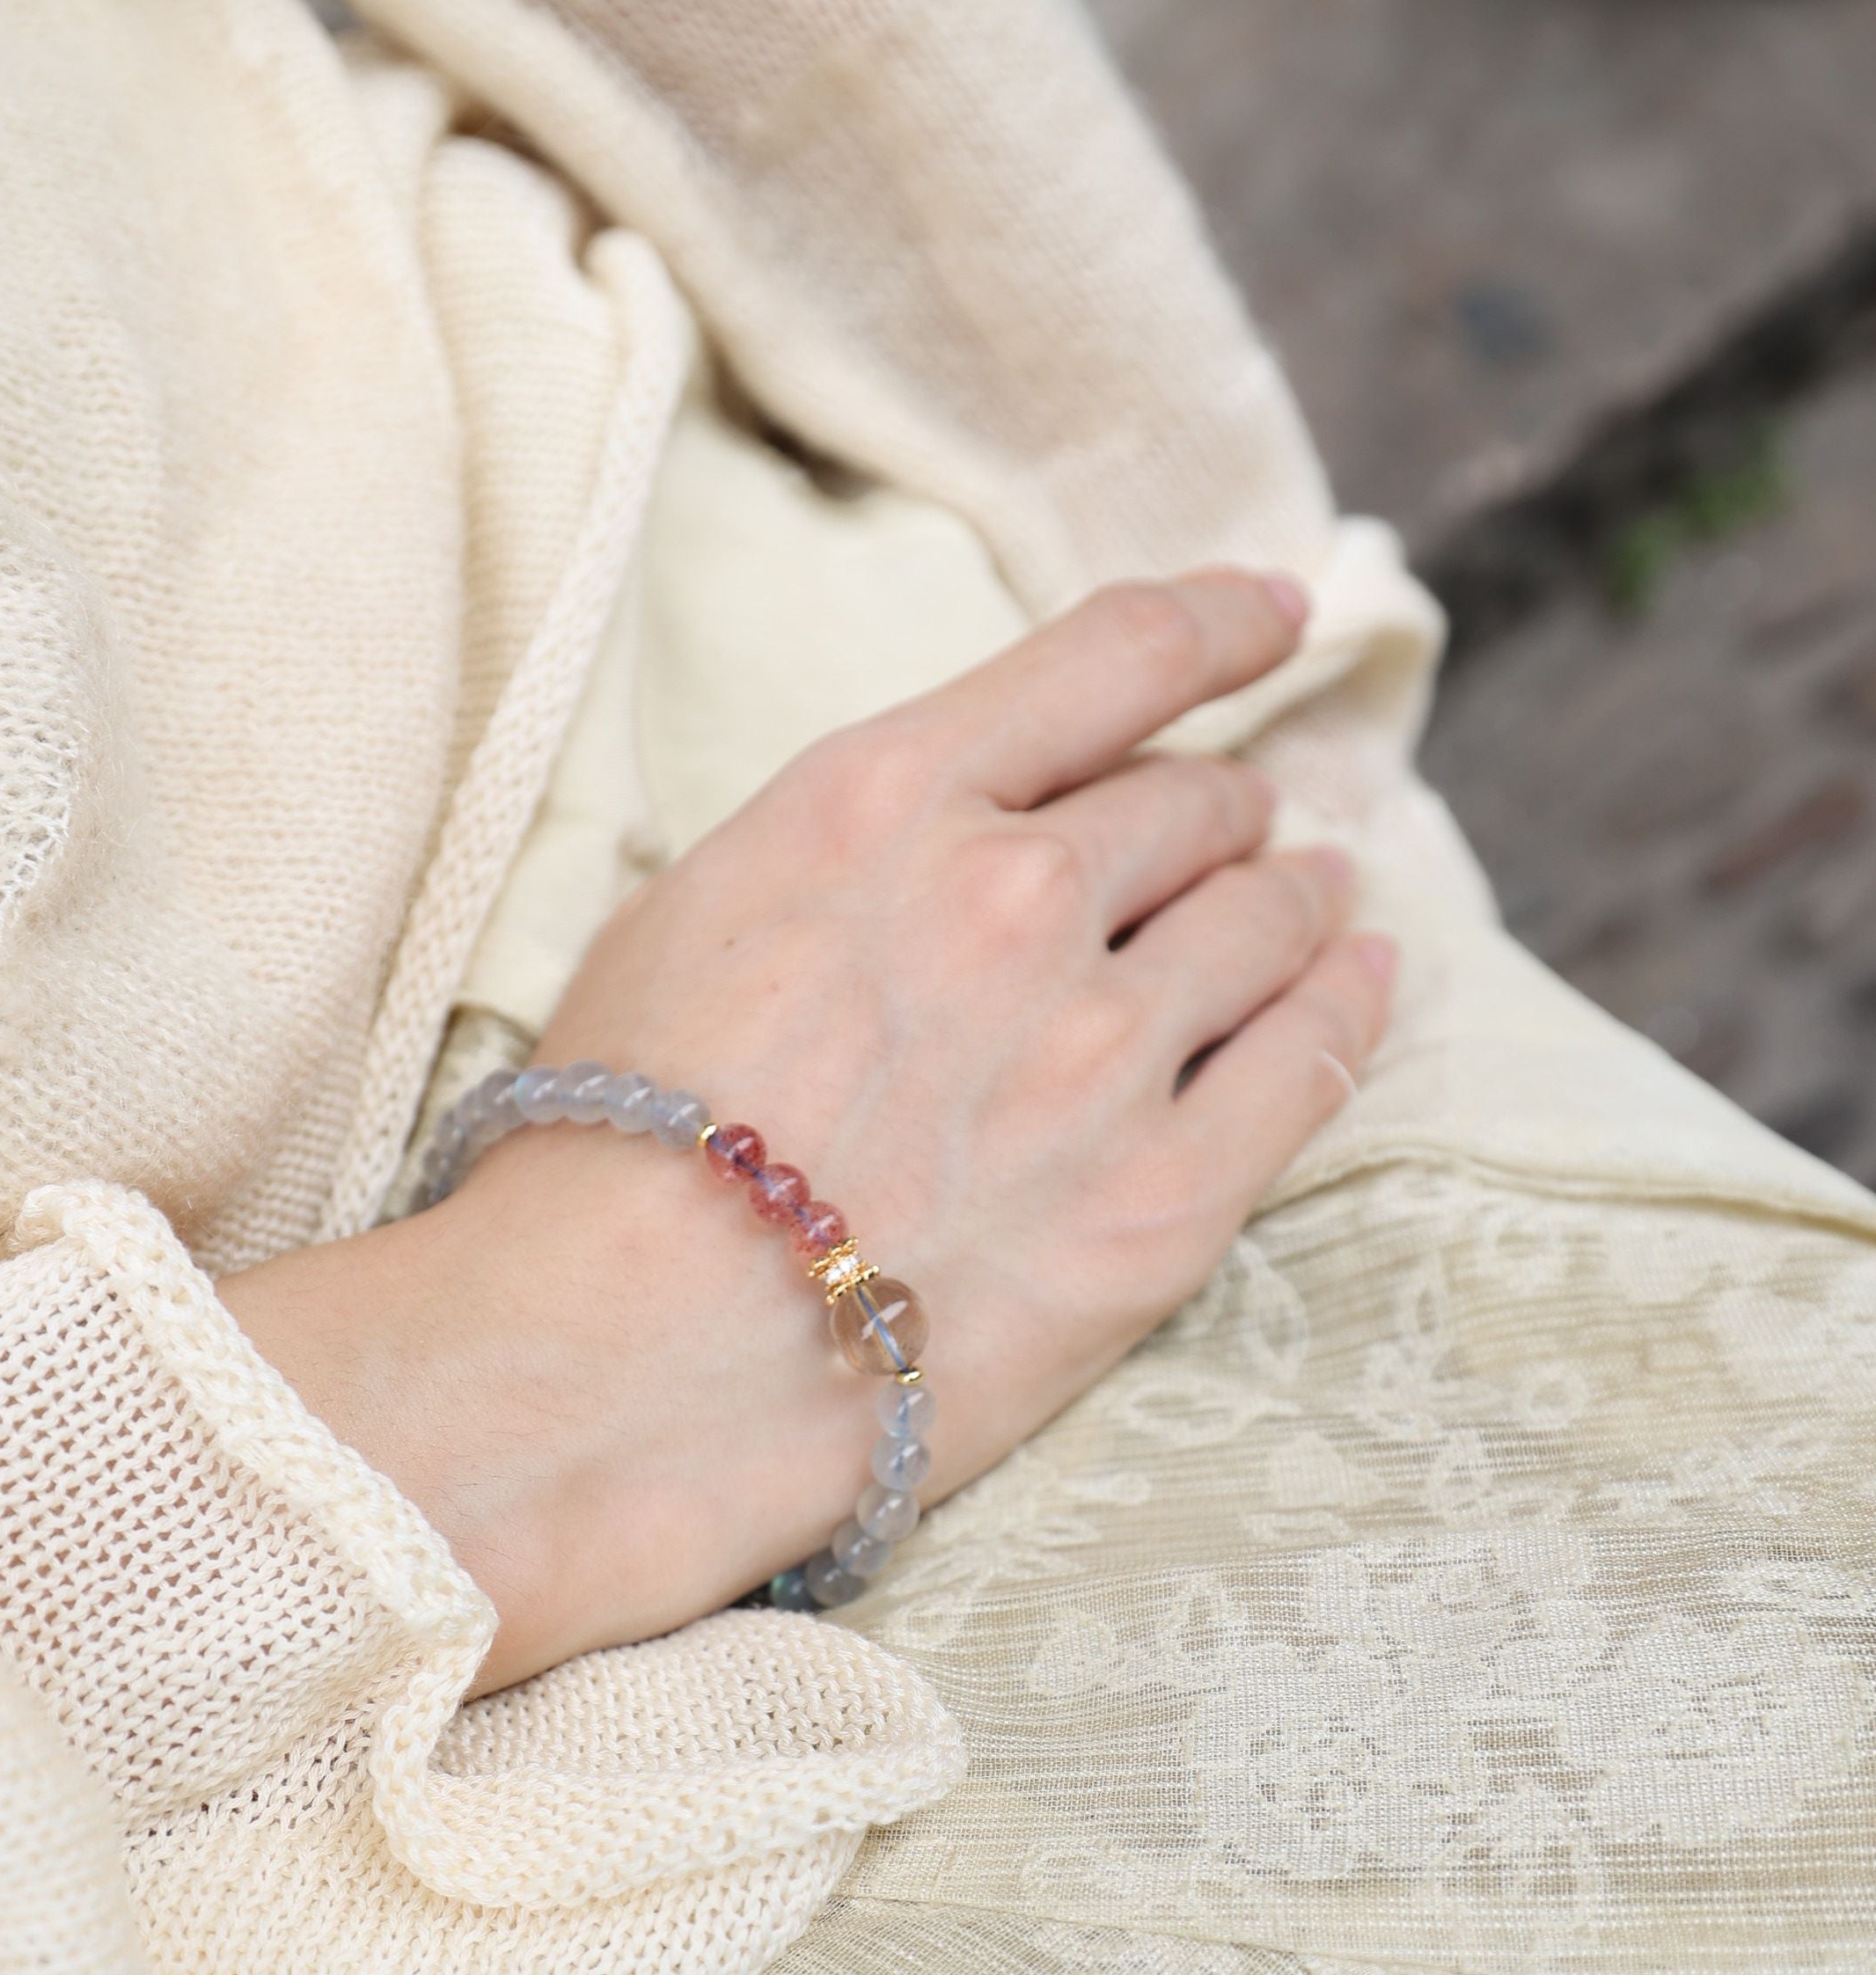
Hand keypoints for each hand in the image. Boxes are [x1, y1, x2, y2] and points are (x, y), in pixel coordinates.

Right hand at [220, 574, 1393, 1686]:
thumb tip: (935, 833)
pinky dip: (1349, 1005)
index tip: (1277, 613)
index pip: (1113, 656)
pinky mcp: (1162, 1199)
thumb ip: (845, 848)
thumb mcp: (687, 914)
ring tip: (1320, 897)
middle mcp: (1016, 898)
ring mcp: (1104, 1052)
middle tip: (1241, 826)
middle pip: (1192, 803)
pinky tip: (1364, 982)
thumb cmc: (611, 1148)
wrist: (627, 1360)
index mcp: (888, 802)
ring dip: (1299, 896)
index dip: (1220, 624)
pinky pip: (1306, 1066)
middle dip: (1225, 806)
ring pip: (1264, 920)